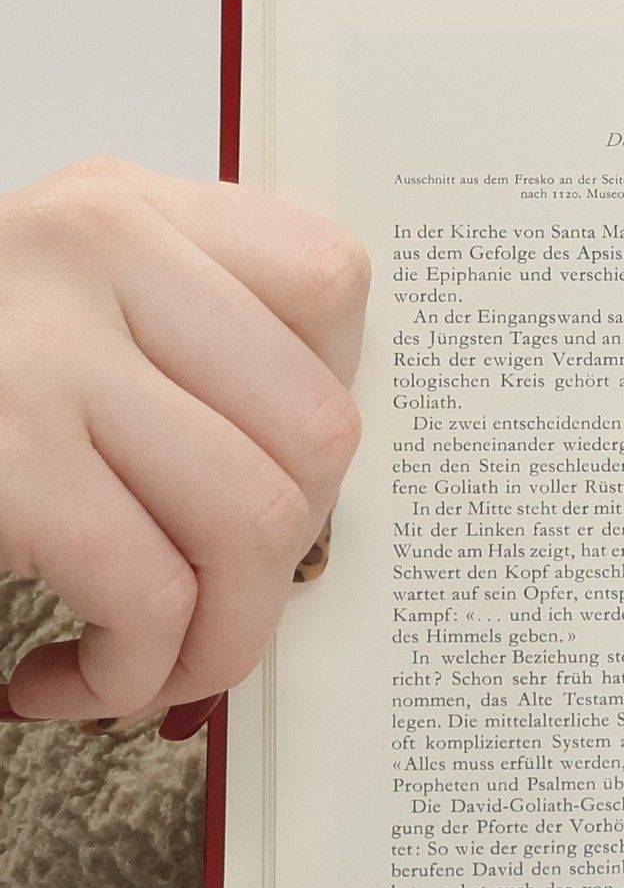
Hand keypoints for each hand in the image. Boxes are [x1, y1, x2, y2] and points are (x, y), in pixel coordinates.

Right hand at [0, 160, 368, 731]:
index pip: (327, 281)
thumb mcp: (62, 314)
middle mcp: (90, 250)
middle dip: (282, 559)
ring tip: (148, 666)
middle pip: (316, 429)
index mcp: (124, 208)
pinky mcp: (2, 455)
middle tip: (208, 603)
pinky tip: (67, 679)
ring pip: (254, 522)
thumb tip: (313, 486)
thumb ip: (186, 349)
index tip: (269, 477)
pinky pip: (147, 594)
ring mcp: (40, 349)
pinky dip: (129, 673)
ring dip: (217, 638)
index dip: (319, 408)